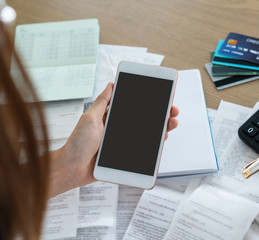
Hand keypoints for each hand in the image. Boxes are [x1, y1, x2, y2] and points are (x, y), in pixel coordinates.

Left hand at [49, 83, 179, 196]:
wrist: (72, 169)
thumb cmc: (77, 144)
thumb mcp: (89, 118)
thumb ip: (102, 103)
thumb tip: (111, 85)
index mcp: (111, 117)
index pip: (134, 106)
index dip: (148, 101)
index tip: (161, 96)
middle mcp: (120, 128)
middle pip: (145, 119)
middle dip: (161, 114)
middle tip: (172, 111)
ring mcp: (124, 142)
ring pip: (148, 133)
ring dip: (162, 127)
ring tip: (171, 123)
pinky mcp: (126, 155)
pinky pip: (144, 149)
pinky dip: (155, 144)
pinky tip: (163, 138)